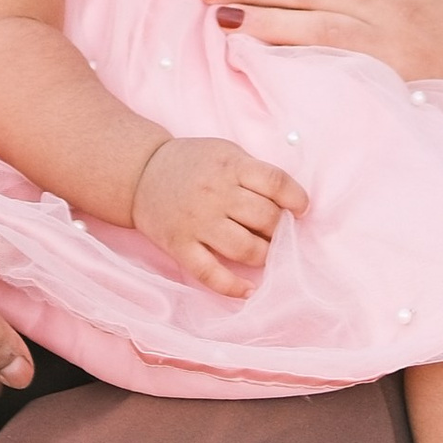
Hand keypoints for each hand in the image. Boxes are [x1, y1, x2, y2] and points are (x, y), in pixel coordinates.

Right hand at [130, 133, 307, 296]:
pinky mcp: (180, 246)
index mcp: (230, 165)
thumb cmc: (192, 163)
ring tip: (265, 253)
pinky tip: (249, 290)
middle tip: (276, 232)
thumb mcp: (225, 153)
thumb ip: (254, 173)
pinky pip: (210, 274)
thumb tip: (289, 206)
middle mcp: (215, 194)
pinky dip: (233, 287)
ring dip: (265, 255)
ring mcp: (197, 222)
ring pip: (246, 248)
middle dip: (280, 230)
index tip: (301, 209)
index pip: (275, 183)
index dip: (296, 198)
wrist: (140, 173)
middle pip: (265, 218)